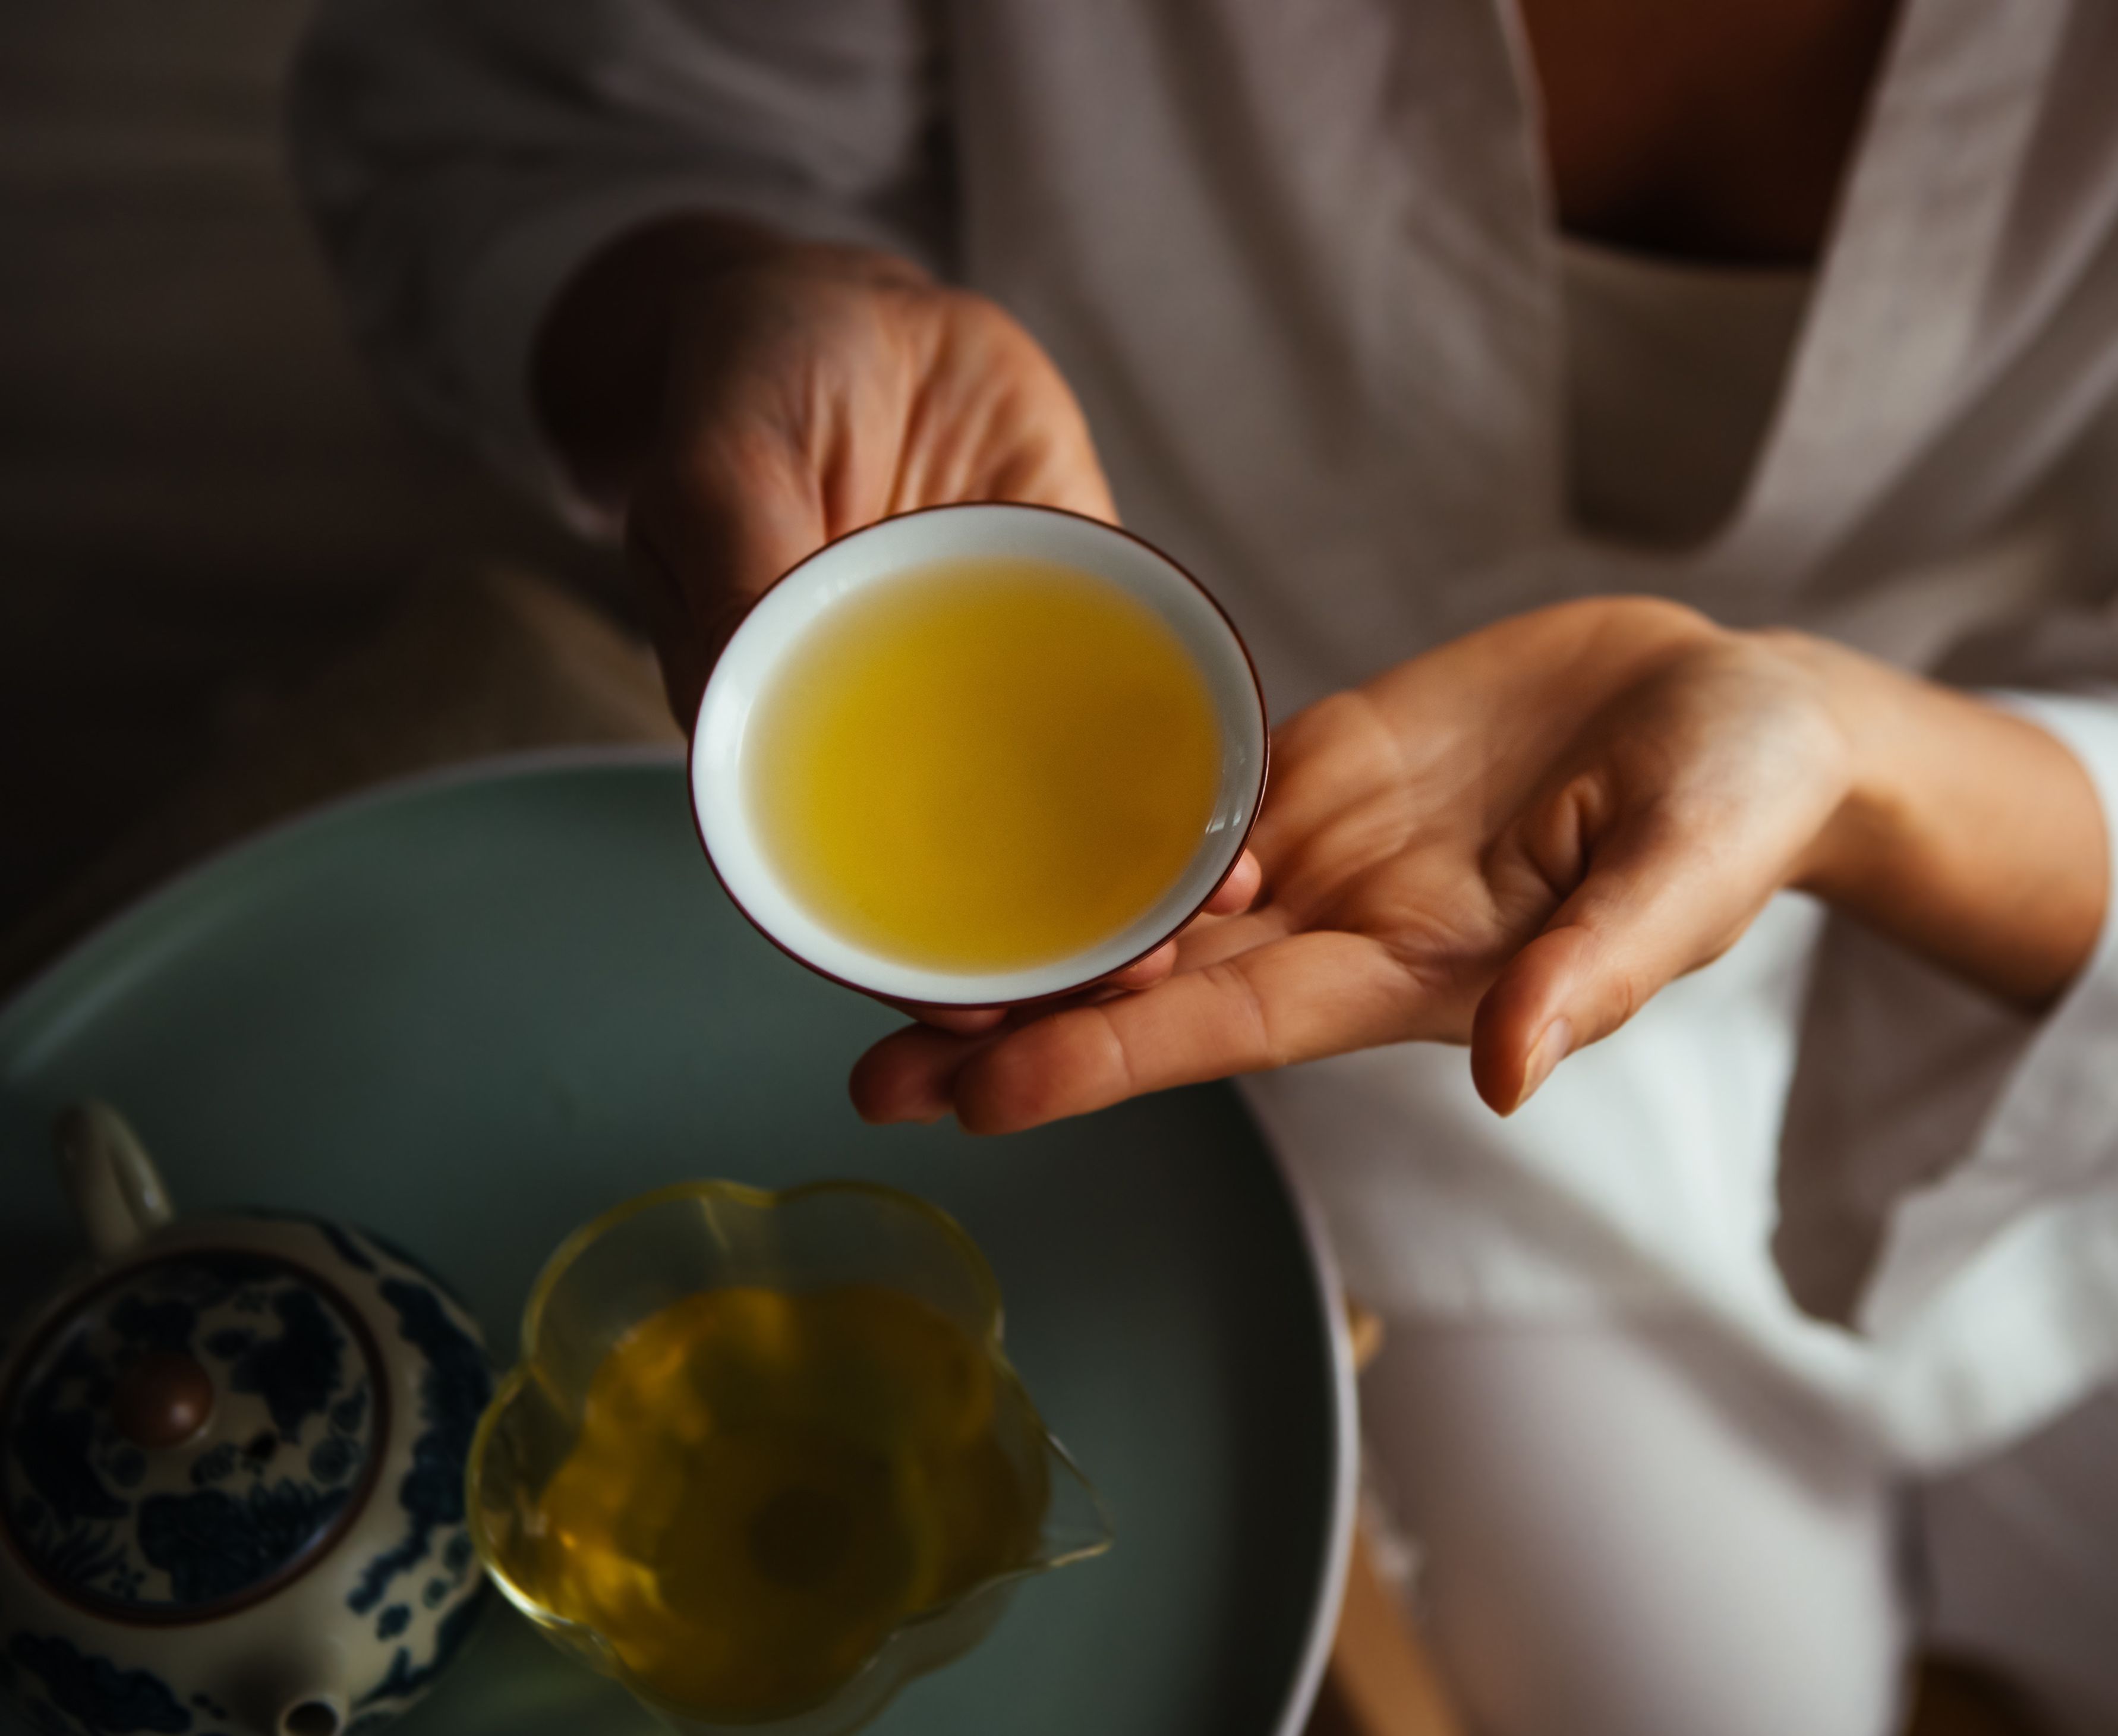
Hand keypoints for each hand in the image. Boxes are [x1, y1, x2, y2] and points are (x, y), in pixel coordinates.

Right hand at [533, 217, 1251, 1026]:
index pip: (847, 884)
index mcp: (792, 731)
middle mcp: (898, 737)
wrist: (865, 306)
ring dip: (1129, 880)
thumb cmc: (758, 374)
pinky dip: (1186, 765)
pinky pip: (1136, 709)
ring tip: (1207, 918)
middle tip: (1131, 988)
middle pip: (972, 877)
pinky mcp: (1081, 626)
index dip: (908, 961)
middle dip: (1048, 952)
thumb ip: (730, 556)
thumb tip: (739, 680)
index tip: (977, 1018)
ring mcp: (994, 689)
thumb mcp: (722, 452)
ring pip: (1063, 816)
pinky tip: (1241, 808)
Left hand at [850, 597, 2109, 1131]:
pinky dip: (1097, 816)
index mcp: (1416, 973)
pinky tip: (993, 824)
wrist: (1737, 708)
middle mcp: (1344, 925)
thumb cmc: (1736, 802)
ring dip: (1032, 932)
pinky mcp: (1324, 762)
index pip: (1236, 1029)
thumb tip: (1505, 1069)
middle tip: (868, 1070)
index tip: (983, 1096)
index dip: (1112, 1058)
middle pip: (1158, 985)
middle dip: (1021, 1029)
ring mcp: (1325, 845)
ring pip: (1150, 898)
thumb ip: (1591, 970)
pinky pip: (1189, 789)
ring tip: (889, 951)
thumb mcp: (1681, 876)